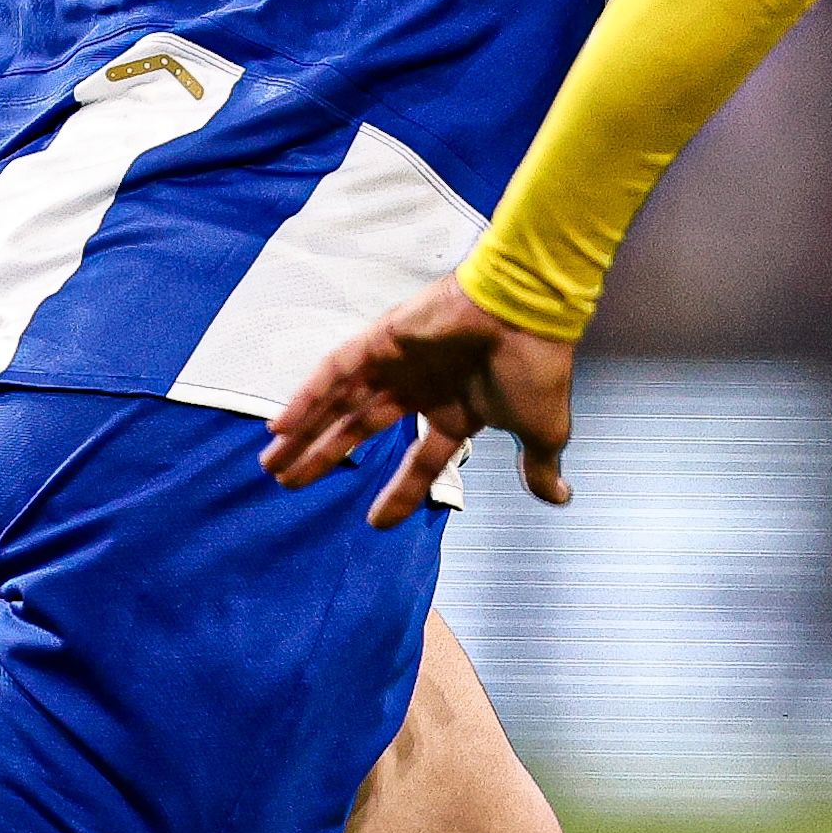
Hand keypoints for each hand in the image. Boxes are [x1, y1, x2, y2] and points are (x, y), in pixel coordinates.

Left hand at [260, 278, 577, 526]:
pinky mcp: (380, 339)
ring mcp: (397, 363)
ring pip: (339, 404)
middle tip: (288, 483)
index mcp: (456, 411)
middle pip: (360, 429)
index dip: (398, 492)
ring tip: (272, 462)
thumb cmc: (535, 366)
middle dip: (325, 456)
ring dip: (305, 432)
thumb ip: (539, 467)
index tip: (375, 522)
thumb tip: (559, 498)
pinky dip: (306, 398)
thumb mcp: (542, 430)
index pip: (420, 460)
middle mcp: (419, 387)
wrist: (528, 310)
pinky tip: (281, 425)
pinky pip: (334, 372)